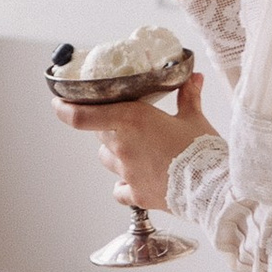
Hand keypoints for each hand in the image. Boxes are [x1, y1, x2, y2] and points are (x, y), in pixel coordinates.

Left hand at [55, 74, 207, 208]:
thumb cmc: (203, 150)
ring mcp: (127, 172)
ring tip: (138, 151)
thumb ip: (188, 95)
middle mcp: (123, 146)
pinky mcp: (137, 194)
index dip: (65, 109)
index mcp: (133, 120)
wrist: (213, 186)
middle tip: (129, 125)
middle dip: (110, 128)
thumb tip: (193, 77)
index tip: (58, 102)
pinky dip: (125, 185)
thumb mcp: (194, 118)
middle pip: (100, 134)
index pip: (83, 116)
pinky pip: (120, 189)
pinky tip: (138, 180)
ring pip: (107, 160)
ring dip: (116, 154)